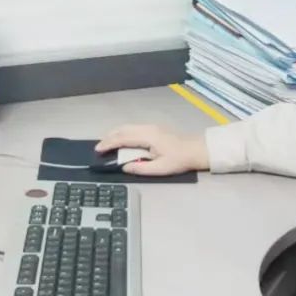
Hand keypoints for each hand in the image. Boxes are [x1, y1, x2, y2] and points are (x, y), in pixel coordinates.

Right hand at [95, 124, 209, 176]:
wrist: (197, 149)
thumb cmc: (180, 160)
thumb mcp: (160, 168)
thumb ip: (140, 168)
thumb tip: (124, 167)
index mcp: (148, 137)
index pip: (123, 138)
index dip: (109, 144)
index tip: (98, 150)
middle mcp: (147, 128)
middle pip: (123, 129)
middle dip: (109, 137)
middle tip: (98, 147)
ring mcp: (151, 127)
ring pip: (128, 127)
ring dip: (115, 134)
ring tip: (106, 143)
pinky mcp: (154, 129)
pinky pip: (133, 128)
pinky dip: (123, 133)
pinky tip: (121, 139)